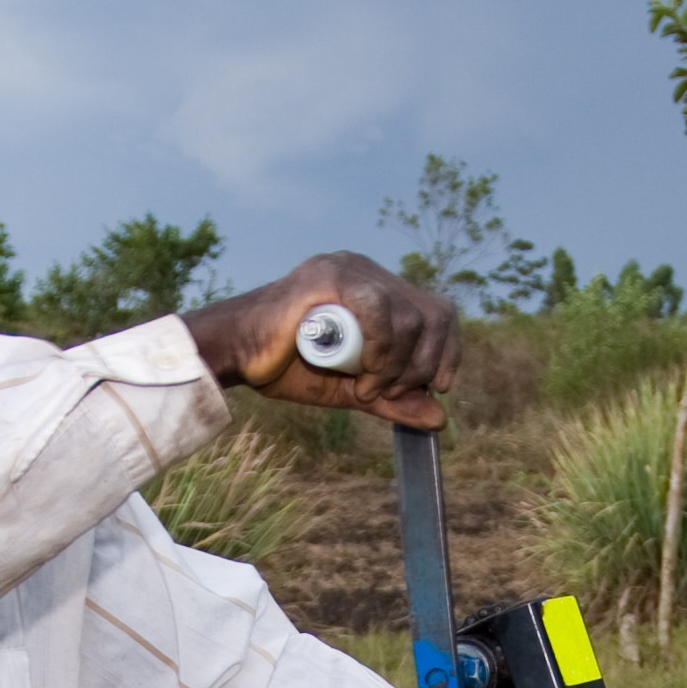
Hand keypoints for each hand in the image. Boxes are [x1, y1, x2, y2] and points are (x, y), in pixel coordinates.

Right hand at [182, 254, 459, 429]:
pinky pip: (377, 307)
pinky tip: (364, 373)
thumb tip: (440, 418)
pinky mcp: (329, 275)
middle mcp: (367, 271)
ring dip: (397, 364)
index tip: (438, 387)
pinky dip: (381, 348)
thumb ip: (393, 399)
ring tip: (367, 388)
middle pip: (432, 314)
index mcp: (376, 289)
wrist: (237, 354)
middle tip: (390, 394)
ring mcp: (348, 268)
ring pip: (409, 316)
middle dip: (424, 365)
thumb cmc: (287, 367)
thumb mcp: (352, 388)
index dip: (448, 351)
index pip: (437, 311)